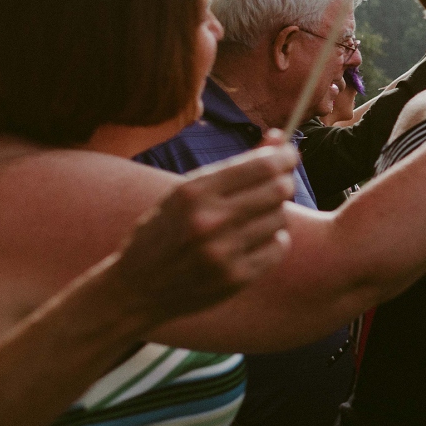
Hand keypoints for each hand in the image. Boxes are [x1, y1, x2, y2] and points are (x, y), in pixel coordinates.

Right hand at [110, 139, 298, 321]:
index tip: (289, 155)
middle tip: (278, 185)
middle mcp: (209, 220)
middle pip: (279, 189)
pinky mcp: (236, 277)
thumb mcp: (187, 193)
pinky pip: (279, 247)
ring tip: (252, 220)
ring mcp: (223, 252)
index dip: (284, 156)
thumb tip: (280, 137)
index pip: (262, 165)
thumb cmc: (165, 231)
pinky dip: (273, 241)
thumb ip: (235, 166)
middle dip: (284, 183)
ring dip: (274, 215)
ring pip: (281, 218)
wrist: (136, 289)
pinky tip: (252, 242)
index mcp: (193, 192)